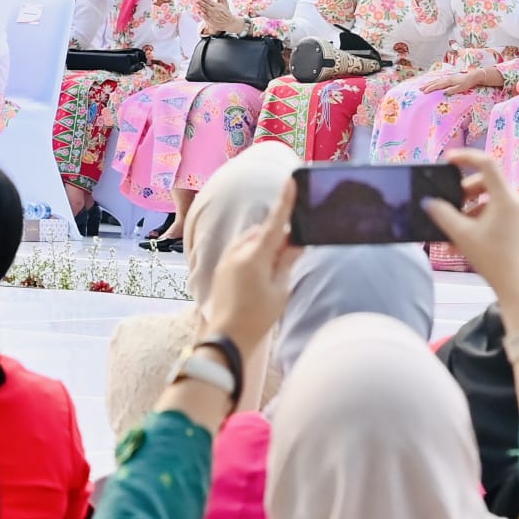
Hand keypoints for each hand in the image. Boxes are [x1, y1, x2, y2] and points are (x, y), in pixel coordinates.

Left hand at [199, 0, 246, 35]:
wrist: (229, 23)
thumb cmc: (226, 12)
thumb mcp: (224, 3)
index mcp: (217, 6)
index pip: (208, 1)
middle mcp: (214, 11)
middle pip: (205, 6)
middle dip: (200, 2)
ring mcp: (212, 17)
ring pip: (204, 11)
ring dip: (199, 8)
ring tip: (195, 4)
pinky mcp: (211, 22)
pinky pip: (205, 18)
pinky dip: (201, 15)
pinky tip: (198, 12)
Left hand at [204, 178, 300, 351]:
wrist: (226, 338)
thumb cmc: (257, 317)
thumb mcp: (280, 289)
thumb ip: (287, 261)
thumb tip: (297, 241)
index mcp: (256, 255)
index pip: (274, 222)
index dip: (285, 201)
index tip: (291, 180)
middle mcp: (238, 251)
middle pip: (263, 231)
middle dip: (277, 236)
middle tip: (293, 252)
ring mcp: (227, 258)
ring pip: (251, 240)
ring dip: (264, 245)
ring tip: (275, 268)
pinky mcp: (222, 267)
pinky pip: (241, 250)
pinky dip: (253, 253)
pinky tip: (260, 273)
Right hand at [420, 66, 488, 95]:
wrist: (474, 76)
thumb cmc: (468, 83)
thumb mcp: (461, 88)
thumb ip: (453, 90)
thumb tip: (444, 92)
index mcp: (449, 81)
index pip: (438, 85)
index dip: (430, 88)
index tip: (424, 91)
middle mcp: (447, 79)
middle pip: (435, 82)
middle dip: (427, 85)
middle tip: (420, 89)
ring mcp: (448, 78)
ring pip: (436, 80)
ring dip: (429, 83)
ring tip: (423, 86)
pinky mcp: (450, 78)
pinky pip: (439, 80)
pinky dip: (434, 81)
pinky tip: (433, 83)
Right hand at [422, 150, 518, 305]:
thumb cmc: (493, 260)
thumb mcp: (462, 235)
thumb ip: (443, 215)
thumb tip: (428, 202)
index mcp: (506, 198)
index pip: (487, 164)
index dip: (466, 157)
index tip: (448, 159)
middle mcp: (516, 202)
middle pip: (486, 183)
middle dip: (464, 192)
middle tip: (449, 203)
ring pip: (489, 201)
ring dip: (468, 210)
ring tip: (452, 229)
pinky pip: (495, 215)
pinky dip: (478, 221)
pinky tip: (462, 241)